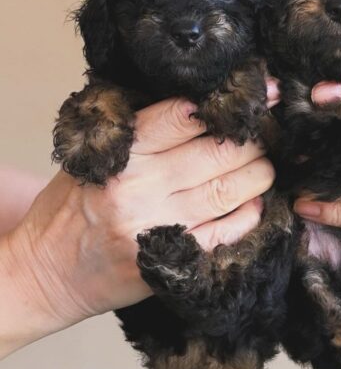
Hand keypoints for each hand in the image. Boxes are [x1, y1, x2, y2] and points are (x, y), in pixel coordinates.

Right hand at [0, 92, 276, 358]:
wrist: (47, 271)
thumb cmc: (73, 204)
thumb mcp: (96, 154)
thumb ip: (144, 131)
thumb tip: (205, 106)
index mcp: (122, 153)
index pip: (183, 115)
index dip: (223, 102)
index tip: (250, 97)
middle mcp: (141, 187)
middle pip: (218, 152)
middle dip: (252, 140)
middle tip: (263, 135)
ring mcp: (158, 227)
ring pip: (229, 190)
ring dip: (259, 174)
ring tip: (264, 165)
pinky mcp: (171, 262)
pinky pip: (226, 233)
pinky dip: (249, 215)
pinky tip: (254, 203)